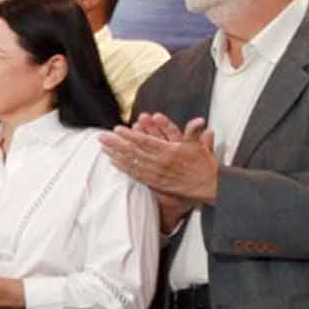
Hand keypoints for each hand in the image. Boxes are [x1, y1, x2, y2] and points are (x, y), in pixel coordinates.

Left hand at [100, 117, 218, 207]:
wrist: (207, 186)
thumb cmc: (203, 165)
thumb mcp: (199, 146)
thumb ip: (194, 132)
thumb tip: (199, 122)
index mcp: (169, 153)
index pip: (145, 142)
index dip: (130, 135)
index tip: (117, 129)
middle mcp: (160, 164)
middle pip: (133, 152)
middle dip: (116, 144)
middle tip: (101, 137)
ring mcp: (155, 174)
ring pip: (131, 163)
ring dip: (115, 155)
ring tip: (103, 147)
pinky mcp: (154, 182)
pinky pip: (135, 174)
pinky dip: (123, 167)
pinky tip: (113, 162)